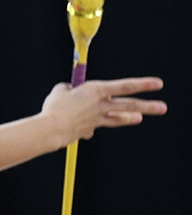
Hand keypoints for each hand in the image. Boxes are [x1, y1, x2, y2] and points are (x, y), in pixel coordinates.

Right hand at [41, 77, 166, 145]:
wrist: (52, 129)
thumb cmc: (55, 107)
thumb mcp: (61, 90)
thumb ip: (69, 88)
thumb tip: (70, 91)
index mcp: (96, 91)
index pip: (125, 86)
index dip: (143, 84)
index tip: (158, 84)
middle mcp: (101, 106)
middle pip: (128, 105)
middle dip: (147, 106)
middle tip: (162, 107)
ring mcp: (97, 120)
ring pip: (117, 118)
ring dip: (129, 118)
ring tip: (139, 118)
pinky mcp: (89, 130)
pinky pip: (91, 127)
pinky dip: (87, 126)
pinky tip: (82, 128)